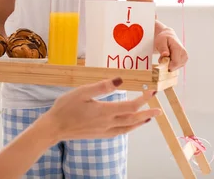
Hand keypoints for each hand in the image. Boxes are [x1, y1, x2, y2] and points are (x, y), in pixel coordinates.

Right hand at [44, 78, 160, 140]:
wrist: (55, 127)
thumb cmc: (65, 107)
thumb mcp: (82, 92)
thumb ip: (102, 86)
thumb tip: (120, 80)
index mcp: (105, 111)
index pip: (130, 105)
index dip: (143, 99)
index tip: (152, 91)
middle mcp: (107, 123)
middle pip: (133, 119)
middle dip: (147, 113)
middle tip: (159, 110)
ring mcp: (104, 130)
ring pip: (128, 128)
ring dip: (140, 122)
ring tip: (149, 118)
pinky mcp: (99, 135)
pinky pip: (119, 132)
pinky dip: (129, 128)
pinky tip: (129, 126)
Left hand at [154, 25, 187, 71]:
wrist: (168, 36)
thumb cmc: (164, 38)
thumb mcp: (160, 41)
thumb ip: (163, 48)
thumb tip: (166, 54)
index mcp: (178, 49)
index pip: (175, 62)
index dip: (167, 65)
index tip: (161, 61)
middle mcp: (184, 54)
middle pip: (176, 66)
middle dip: (167, 64)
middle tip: (162, 57)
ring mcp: (185, 57)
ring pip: (176, 67)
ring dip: (169, 64)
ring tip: (165, 56)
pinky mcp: (184, 60)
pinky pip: (177, 66)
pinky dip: (171, 64)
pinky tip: (168, 58)